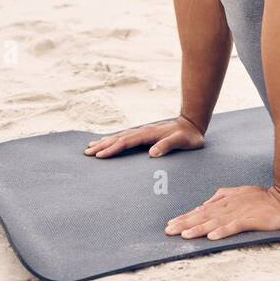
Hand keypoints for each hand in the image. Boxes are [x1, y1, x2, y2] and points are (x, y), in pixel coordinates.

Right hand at [83, 116, 205, 158]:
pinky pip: (124, 137)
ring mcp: (143, 132)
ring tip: (90, 147)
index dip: (113, 148)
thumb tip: (152, 153)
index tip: (100, 155)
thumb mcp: (182, 142)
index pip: (127, 142)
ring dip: (105, 142)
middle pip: (119, 138)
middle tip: (87, 153)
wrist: (193, 124)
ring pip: (120, 136)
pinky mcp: (144, 134)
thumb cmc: (189, 136)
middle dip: (103, 146)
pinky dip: (113, 139)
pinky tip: (106, 142)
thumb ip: (168, 146)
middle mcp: (143, 131)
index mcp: (149, 134)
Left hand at [165, 185, 279, 239]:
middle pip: (204, 216)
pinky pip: (235, 226)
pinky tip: (212, 236)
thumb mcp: (240, 193)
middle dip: (185, 224)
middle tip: (169, 232)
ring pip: (215, 222)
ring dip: (199, 229)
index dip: (185, 217)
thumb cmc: (264, 197)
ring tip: (185, 235)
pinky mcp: (252, 220)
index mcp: (226, 202)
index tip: (170, 224)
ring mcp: (240, 213)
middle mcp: (230, 207)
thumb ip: (222, 197)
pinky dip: (223, 231)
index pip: (202, 211)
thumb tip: (204, 204)